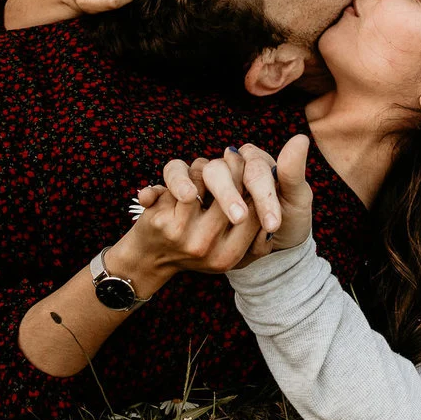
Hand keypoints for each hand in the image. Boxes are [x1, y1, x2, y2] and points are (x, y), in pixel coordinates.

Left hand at [111, 155, 263, 292]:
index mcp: (229, 255)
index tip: (251, 168)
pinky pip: (177, 182)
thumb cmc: (192, 248)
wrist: (147, 263)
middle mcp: (207, 247)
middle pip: (231, 190)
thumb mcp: (226, 249)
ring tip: (201, 171)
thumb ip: (249, 226)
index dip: (254, 184)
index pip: (255, 213)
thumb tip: (273, 195)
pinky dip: (177, 177)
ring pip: (201, 177)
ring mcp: (182, 234)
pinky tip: (176, 184)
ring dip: (201, 169)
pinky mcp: (159, 221)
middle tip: (231, 156)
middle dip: (232, 167)